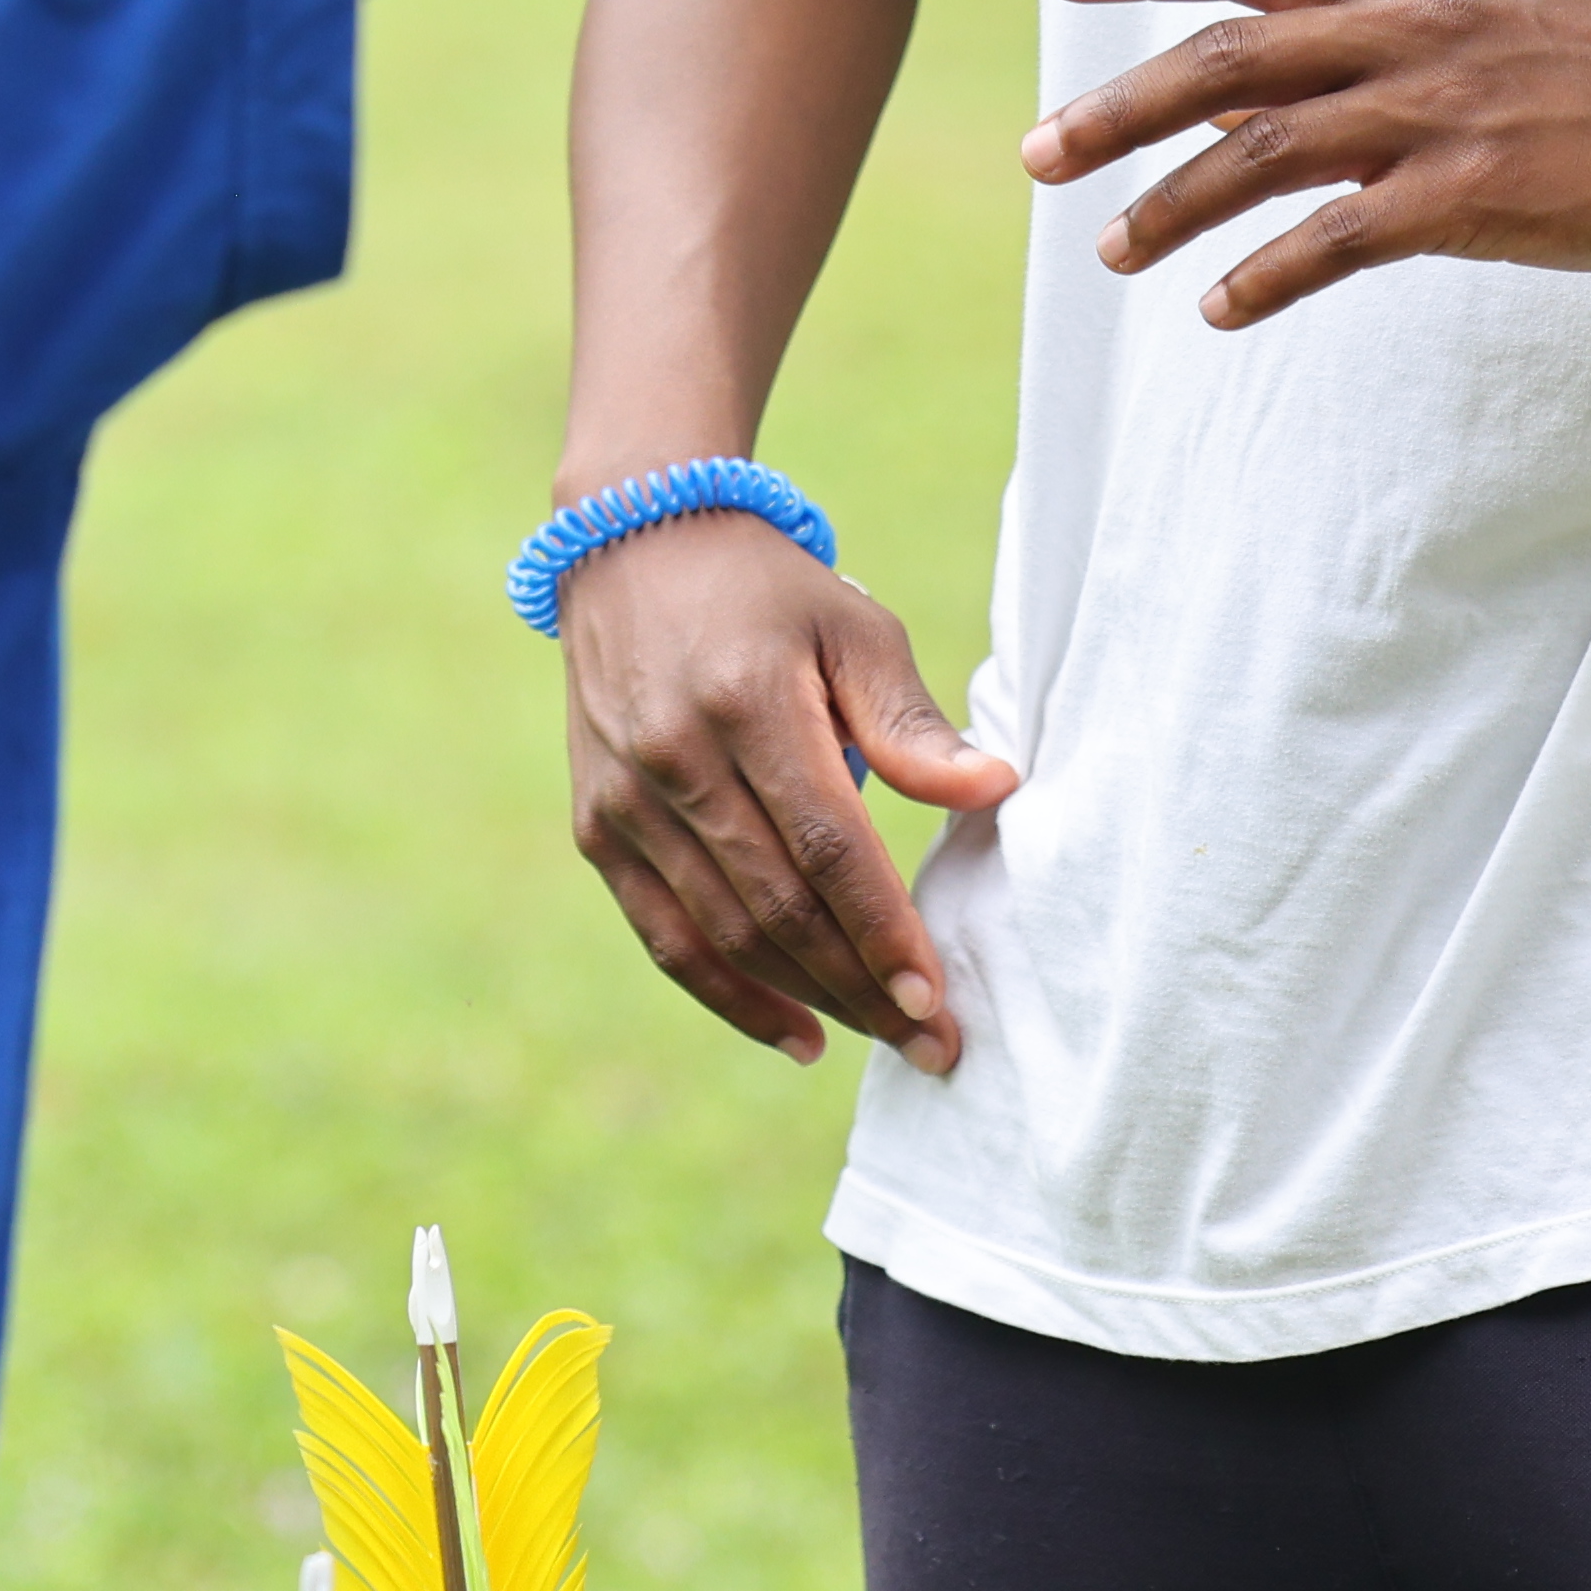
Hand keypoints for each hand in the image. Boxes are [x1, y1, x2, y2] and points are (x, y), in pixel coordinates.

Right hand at [554, 515, 1023, 1068]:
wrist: (632, 545)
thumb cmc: (767, 593)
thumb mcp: (853, 628)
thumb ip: (912, 723)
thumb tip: (993, 790)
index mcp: (749, 703)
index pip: (827, 848)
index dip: (883, 933)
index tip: (938, 1000)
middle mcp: (677, 758)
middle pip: (779, 907)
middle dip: (863, 989)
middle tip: (933, 1045)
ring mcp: (628, 799)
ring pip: (724, 935)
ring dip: (810, 1001)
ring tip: (883, 1038)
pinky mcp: (597, 826)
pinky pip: (666, 938)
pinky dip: (730, 998)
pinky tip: (799, 1033)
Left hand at [1022, 0, 1590, 327]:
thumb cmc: (1587, 59)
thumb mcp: (1470, 3)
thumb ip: (1354, 30)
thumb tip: (1227, 82)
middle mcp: (1405, 25)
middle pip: (1226, 56)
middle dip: (1120, 106)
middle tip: (1039, 153)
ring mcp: (1437, 107)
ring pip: (1265, 151)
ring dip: (1174, 205)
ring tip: (1111, 250)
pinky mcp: (1474, 191)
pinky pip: (1340, 237)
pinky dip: (1267, 274)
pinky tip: (1220, 307)